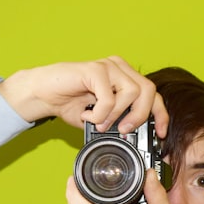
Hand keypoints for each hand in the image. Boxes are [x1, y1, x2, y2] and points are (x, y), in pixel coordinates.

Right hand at [0, 56, 168, 137]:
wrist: (43, 94)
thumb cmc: (71, 104)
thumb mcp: (101, 119)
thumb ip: (119, 122)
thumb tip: (135, 137)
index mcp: (125, 78)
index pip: (153, 94)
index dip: (160, 115)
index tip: (160, 134)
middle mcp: (120, 68)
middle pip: (148, 91)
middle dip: (139, 116)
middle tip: (123, 130)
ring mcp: (108, 66)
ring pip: (131, 92)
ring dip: (116, 115)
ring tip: (99, 122)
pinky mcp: (95, 69)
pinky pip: (109, 96)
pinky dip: (100, 113)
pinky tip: (88, 115)